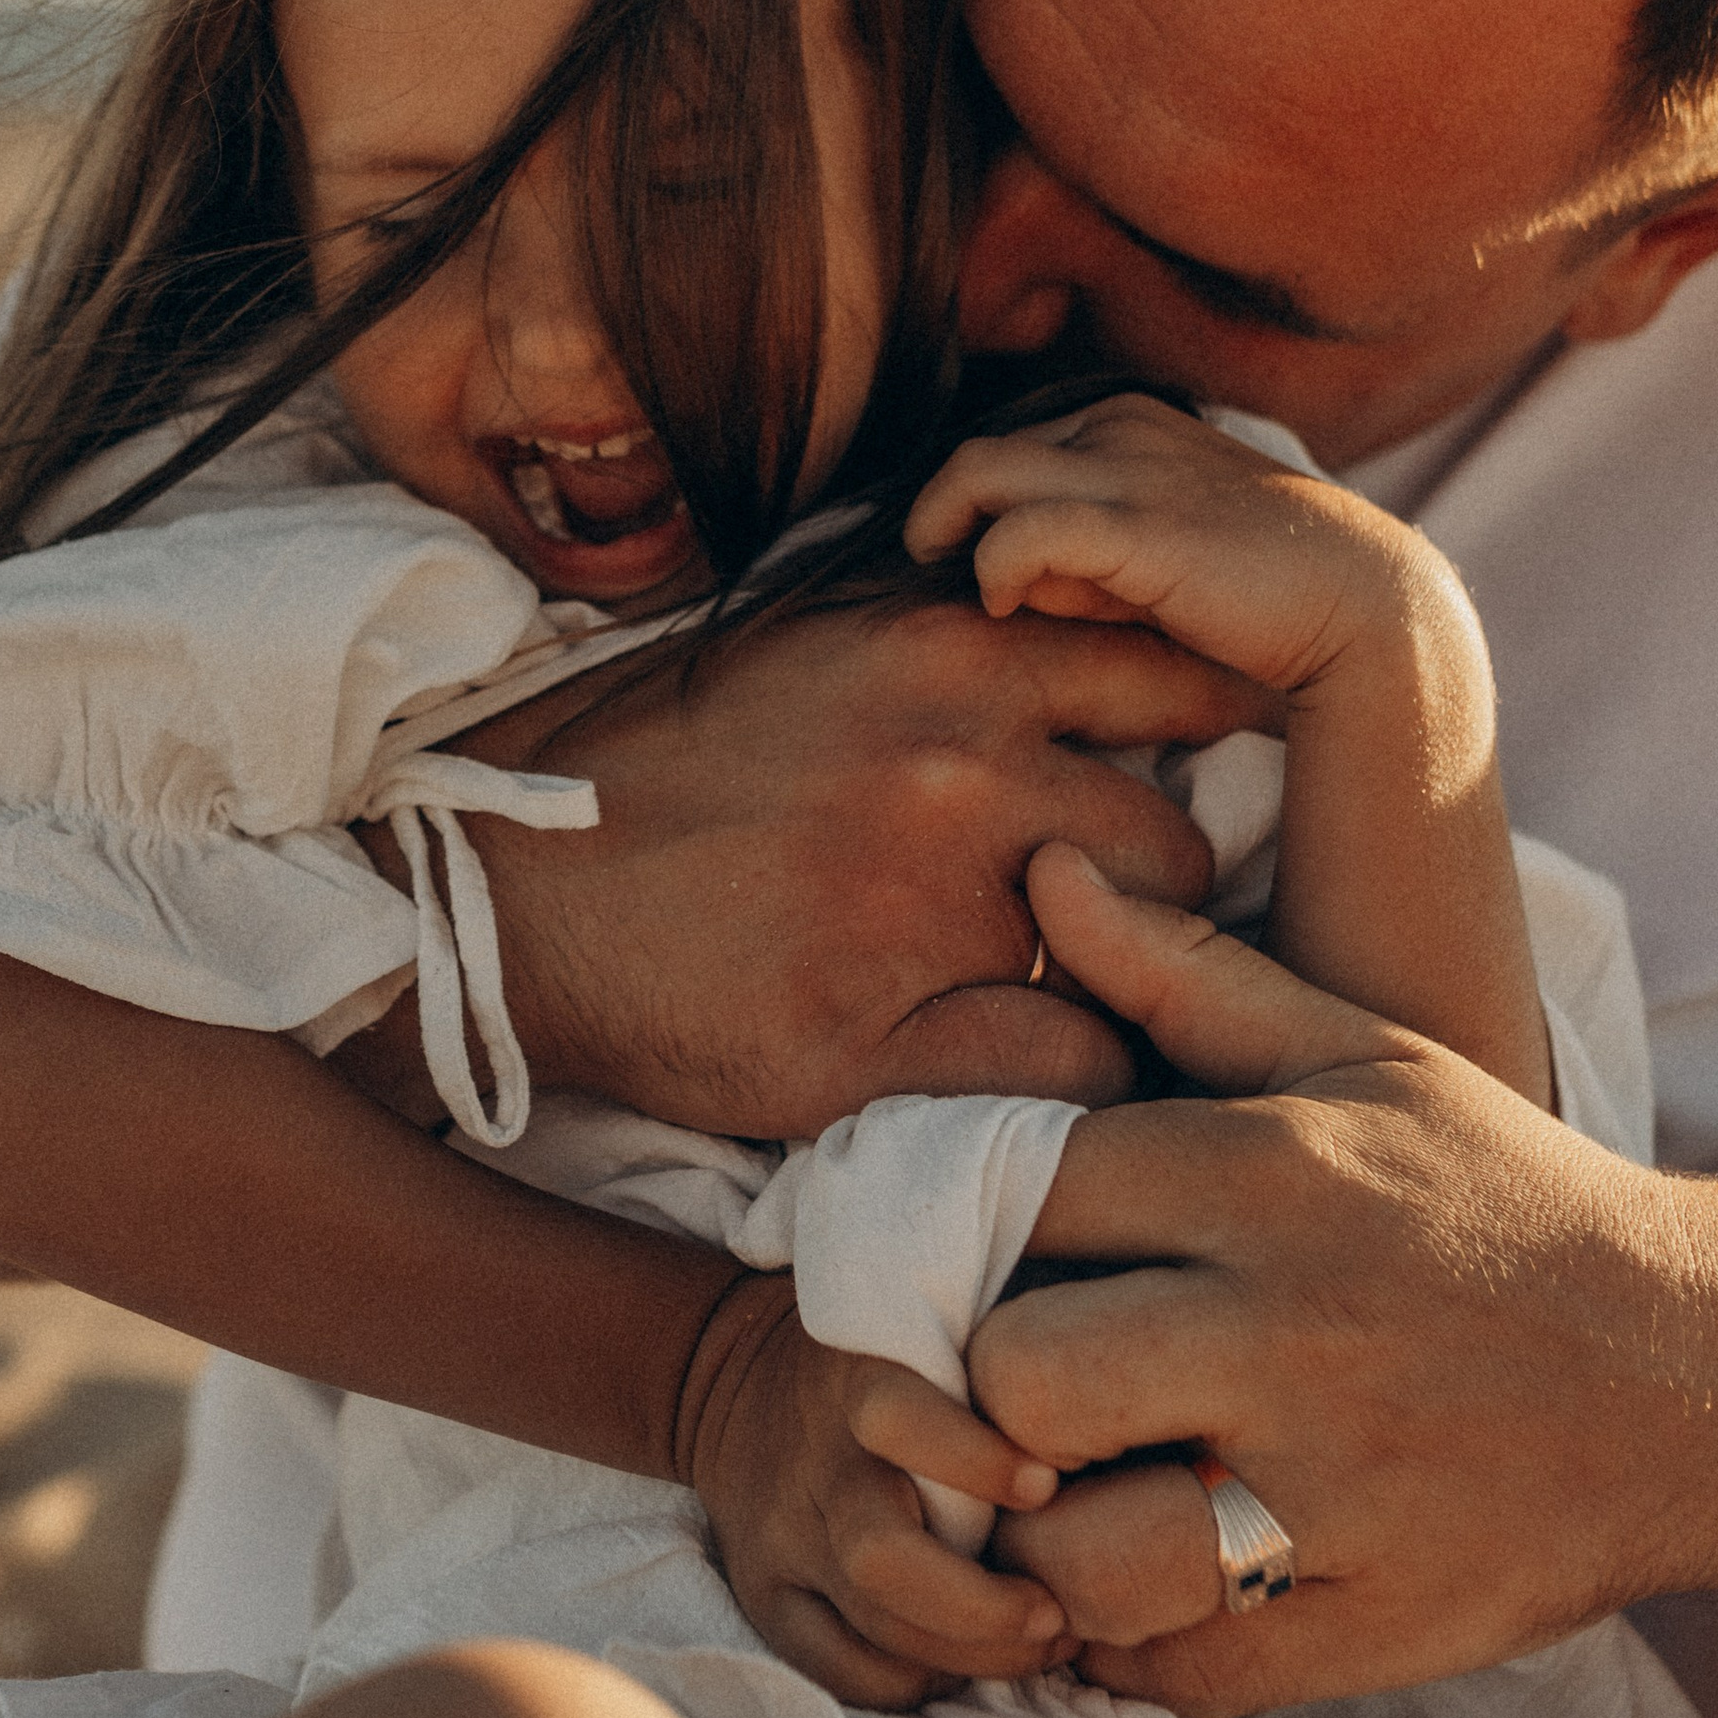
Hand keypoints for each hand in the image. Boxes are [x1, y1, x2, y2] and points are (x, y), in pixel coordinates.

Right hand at [452, 594, 1237, 1138]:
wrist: (496, 881)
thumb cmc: (650, 755)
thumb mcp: (810, 641)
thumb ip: (954, 640)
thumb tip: (1091, 631)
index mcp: (940, 657)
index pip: (1173, 672)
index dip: (1213, 731)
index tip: (1220, 772)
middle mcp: (953, 775)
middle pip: (1175, 840)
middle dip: (1160, 885)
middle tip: (1125, 919)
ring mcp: (918, 918)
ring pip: (1136, 967)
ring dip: (1120, 988)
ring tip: (1078, 1000)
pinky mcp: (870, 1052)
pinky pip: (1063, 1080)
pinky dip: (1066, 1087)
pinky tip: (1022, 1076)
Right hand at [678, 1272, 1076, 1705]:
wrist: (724, 1376)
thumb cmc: (869, 1351)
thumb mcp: (915, 1322)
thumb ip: (988, 1355)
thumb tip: (1106, 1388)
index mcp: (852, 1380)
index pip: (901, 1417)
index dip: (974, 1458)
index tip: (1045, 1484)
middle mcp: (813, 1465)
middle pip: (885, 1558)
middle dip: (983, 1607)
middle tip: (1058, 1614)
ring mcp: (781, 1538)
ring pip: (872, 1627)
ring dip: (969, 1654)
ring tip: (1040, 1643)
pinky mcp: (763, 1592)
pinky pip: (837, 1668)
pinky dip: (908, 1681)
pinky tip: (959, 1662)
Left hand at [905, 396, 1470, 711]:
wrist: (1363, 608)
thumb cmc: (1253, 595)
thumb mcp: (1152, 557)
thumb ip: (1081, 554)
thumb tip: (1005, 578)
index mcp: (1125, 418)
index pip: (1005, 441)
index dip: (973, 504)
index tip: (967, 562)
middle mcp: (1119, 424)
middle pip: (977, 449)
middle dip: (942, 514)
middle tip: (931, 574)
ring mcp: (1128, 467)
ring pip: (977, 469)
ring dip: (947, 529)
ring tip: (966, 589)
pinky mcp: (1138, 526)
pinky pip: (1023, 529)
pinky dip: (993, 566)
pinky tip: (1004, 603)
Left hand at [960, 847, 1717, 1711]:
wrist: (1702, 1379)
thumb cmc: (1496, 1197)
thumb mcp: (1359, 1053)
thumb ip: (1182, 973)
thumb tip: (1043, 868)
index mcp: (1271, 1178)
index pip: (1019, 1193)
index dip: (958, 1222)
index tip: (970, 1245)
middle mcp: (1289, 1335)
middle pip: (1018, 1376)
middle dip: (990, 1383)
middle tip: (1015, 1379)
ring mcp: (1329, 1497)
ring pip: (1078, 1554)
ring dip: (1046, 1537)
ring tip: (1068, 1490)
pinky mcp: (1365, 1626)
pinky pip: (1172, 1666)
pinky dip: (1133, 1637)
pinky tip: (1145, 1573)